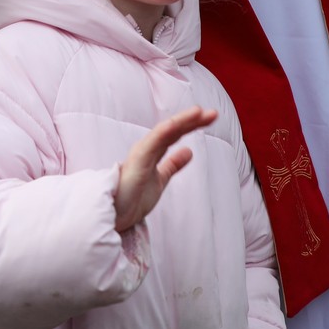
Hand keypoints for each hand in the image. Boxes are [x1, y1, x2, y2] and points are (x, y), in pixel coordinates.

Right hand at [114, 106, 217, 232]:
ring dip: (182, 121)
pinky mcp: (138, 160)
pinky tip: (176, 124)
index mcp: (153, 151)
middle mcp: (147, 147)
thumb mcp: (160, 180)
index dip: (192, 124)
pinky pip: (152, 143)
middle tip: (213, 114)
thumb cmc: (132, 199)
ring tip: (199, 112)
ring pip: (165, 131)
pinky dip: (164, 132)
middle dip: (193, 120)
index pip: (175, 133)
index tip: (211, 118)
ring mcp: (142, 152)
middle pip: (173, 129)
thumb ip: (172, 165)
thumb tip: (189, 151)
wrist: (114, 216)